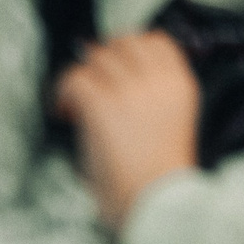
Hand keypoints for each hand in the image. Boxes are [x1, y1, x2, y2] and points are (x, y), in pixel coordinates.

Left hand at [52, 31, 200, 234]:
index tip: (118, 66)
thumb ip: (153, 98)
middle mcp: (158, 80)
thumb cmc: (162, 178)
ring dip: (82, 76)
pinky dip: (63, 91)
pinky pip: (75, 78)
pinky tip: (65, 111)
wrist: (159, 203)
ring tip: (75, 103)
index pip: (157, 41)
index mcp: (180, 85)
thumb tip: (115, 84)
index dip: (131, 48)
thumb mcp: (172, 124)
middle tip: (92, 81)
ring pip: (97, 57)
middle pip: (124, 41)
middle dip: (103, 57)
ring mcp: (131, 89)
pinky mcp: (104, 104)